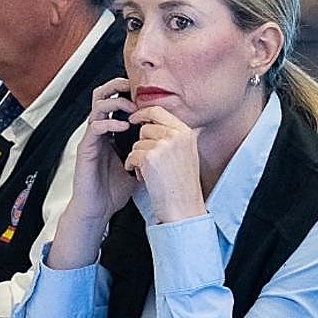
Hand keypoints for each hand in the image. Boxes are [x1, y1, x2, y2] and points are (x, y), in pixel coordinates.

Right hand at [45, 78, 141, 269]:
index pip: (115, 101)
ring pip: (97, 108)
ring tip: (131, 109)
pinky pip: (94, 129)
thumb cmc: (116, 189)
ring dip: (115, 103)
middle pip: (101, 96)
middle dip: (116, 86)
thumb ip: (150, 149)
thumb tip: (174, 142)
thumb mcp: (140, 164)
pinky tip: (121, 127)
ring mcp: (90, 139)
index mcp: (110, 132)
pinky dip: (108, 124)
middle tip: (133, 87)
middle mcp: (99, 132)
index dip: (126, 91)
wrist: (99, 209)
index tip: (144, 90)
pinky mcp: (85, 149)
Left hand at [126, 105, 204, 223]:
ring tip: (150, 172)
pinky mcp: (150, 157)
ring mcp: (163, 145)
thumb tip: (151, 122)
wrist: (183, 206)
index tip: (135, 118)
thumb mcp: (186, 152)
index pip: (159, 111)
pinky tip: (143, 177)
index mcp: (185, 132)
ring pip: (137, 142)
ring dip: (137, 157)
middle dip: (141, 143)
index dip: (143, 113)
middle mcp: (176, 135)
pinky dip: (132, 166)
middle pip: (145, 127)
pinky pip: (131, 155)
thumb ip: (172, 135)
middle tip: (148, 160)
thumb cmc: (182, 185)